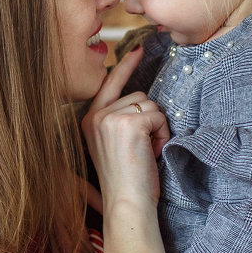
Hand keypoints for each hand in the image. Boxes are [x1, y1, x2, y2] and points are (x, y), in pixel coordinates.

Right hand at [81, 47, 169, 206]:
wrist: (126, 203)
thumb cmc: (126, 181)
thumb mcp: (115, 145)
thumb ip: (120, 121)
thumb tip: (141, 100)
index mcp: (89, 121)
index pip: (109, 84)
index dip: (126, 66)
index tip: (139, 49)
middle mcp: (95, 116)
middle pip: (138, 96)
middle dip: (150, 120)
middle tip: (144, 148)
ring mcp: (110, 119)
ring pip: (149, 105)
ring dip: (157, 128)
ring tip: (147, 152)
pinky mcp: (128, 124)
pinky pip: (159, 116)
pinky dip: (162, 134)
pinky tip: (153, 152)